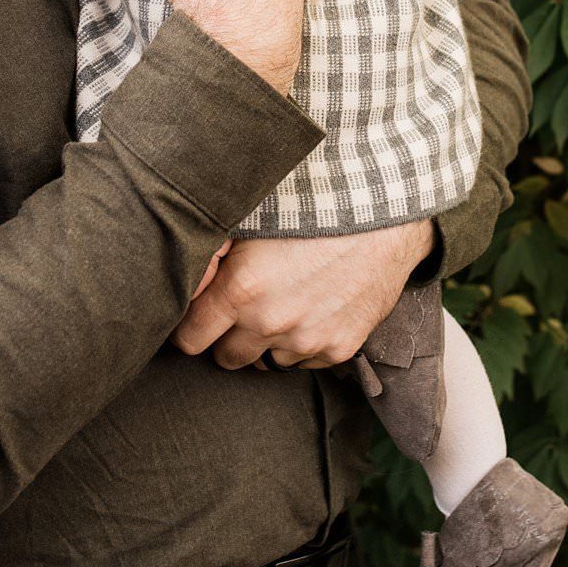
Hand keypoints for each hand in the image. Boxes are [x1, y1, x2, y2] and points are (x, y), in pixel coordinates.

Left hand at [171, 221, 437, 369]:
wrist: (386, 213)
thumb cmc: (313, 204)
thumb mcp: (251, 217)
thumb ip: (211, 253)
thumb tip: (181, 280)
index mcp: (241, 289)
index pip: (189, 340)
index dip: (190, 327)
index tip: (199, 315)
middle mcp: (271, 322)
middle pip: (226, 358)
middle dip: (227, 336)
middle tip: (242, 307)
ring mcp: (308, 339)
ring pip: (267, 362)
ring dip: (268, 341)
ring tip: (284, 300)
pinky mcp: (340, 348)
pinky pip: (306, 360)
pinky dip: (304, 342)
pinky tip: (315, 306)